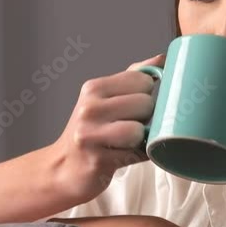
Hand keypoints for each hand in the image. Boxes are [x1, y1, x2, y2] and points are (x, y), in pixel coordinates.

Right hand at [48, 53, 165, 203]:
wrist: (62, 169)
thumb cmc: (91, 132)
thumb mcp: (105, 98)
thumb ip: (133, 77)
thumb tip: (163, 58)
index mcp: (94, 88)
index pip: (142, 79)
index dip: (147, 95)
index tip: (134, 106)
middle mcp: (89, 108)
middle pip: (145, 104)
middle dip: (145, 118)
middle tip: (129, 126)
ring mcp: (91, 134)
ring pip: (139, 130)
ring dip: (140, 139)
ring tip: (126, 142)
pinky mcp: (97, 160)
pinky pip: (136, 154)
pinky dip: (138, 156)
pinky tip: (122, 155)